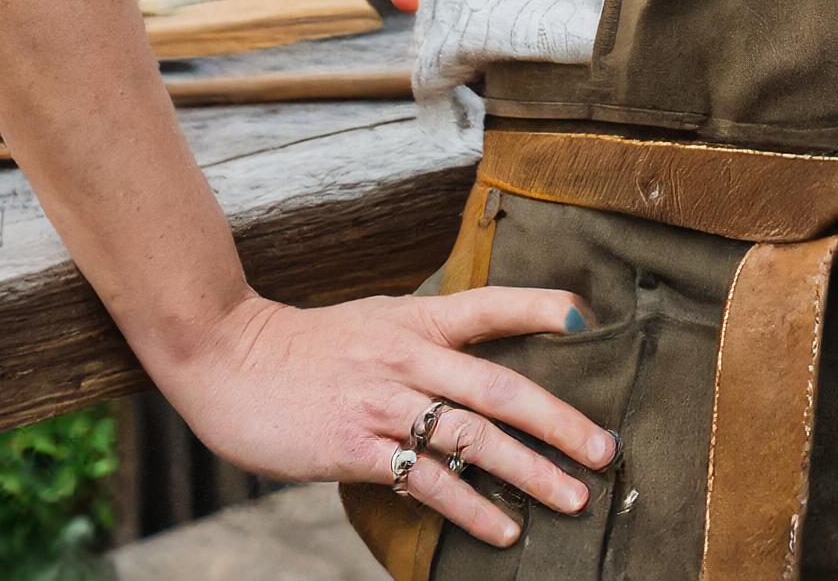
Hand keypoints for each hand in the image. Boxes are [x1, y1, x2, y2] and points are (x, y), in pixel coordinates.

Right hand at [160, 284, 617, 548]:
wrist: (231, 359)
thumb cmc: (306, 347)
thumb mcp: (373, 324)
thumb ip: (423, 342)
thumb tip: (473, 372)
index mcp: (415, 320)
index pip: (489, 305)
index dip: (538, 308)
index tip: (585, 317)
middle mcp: (409, 357)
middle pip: (500, 387)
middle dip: (560, 420)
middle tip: (605, 449)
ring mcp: (385, 403)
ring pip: (474, 438)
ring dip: (530, 473)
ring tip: (572, 498)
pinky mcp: (359, 447)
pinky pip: (428, 482)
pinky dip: (471, 509)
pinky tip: (503, 531)